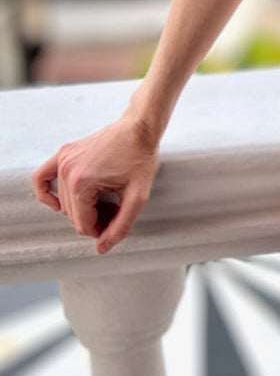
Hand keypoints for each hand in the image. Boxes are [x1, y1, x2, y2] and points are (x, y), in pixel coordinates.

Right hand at [32, 114, 160, 255]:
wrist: (139, 128)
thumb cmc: (141, 157)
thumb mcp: (137, 197)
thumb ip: (121, 226)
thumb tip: (102, 247)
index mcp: (83, 183)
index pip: (83, 225)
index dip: (101, 230)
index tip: (116, 222)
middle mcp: (67, 171)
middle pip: (72, 215)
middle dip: (93, 219)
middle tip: (114, 211)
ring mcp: (63, 160)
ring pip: (63, 202)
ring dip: (81, 208)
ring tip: (105, 201)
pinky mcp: (63, 153)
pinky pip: (41, 177)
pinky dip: (46, 193)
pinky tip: (57, 202)